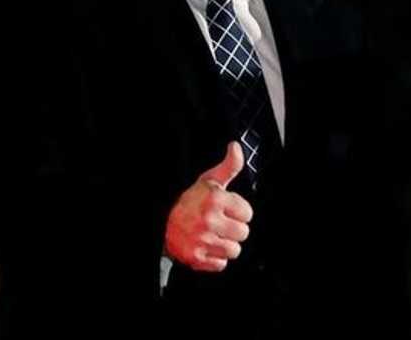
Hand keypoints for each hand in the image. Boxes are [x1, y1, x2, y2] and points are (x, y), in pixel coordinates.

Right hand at [165, 141, 252, 271]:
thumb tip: (235, 147)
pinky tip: (206, 246)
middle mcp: (209, 219)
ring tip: (213, 234)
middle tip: (219, 223)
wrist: (162, 221)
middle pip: (243, 233)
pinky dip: (214, 258)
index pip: (248, 213)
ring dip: (225, 244)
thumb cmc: (189, 201)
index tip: (226, 210)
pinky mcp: (196, 257)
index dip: (238, 211)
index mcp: (215, 199)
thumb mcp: (208, 181)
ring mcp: (202, 240)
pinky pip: (221, 264)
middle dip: (233, 229)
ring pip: (234, 250)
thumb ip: (228, 166)